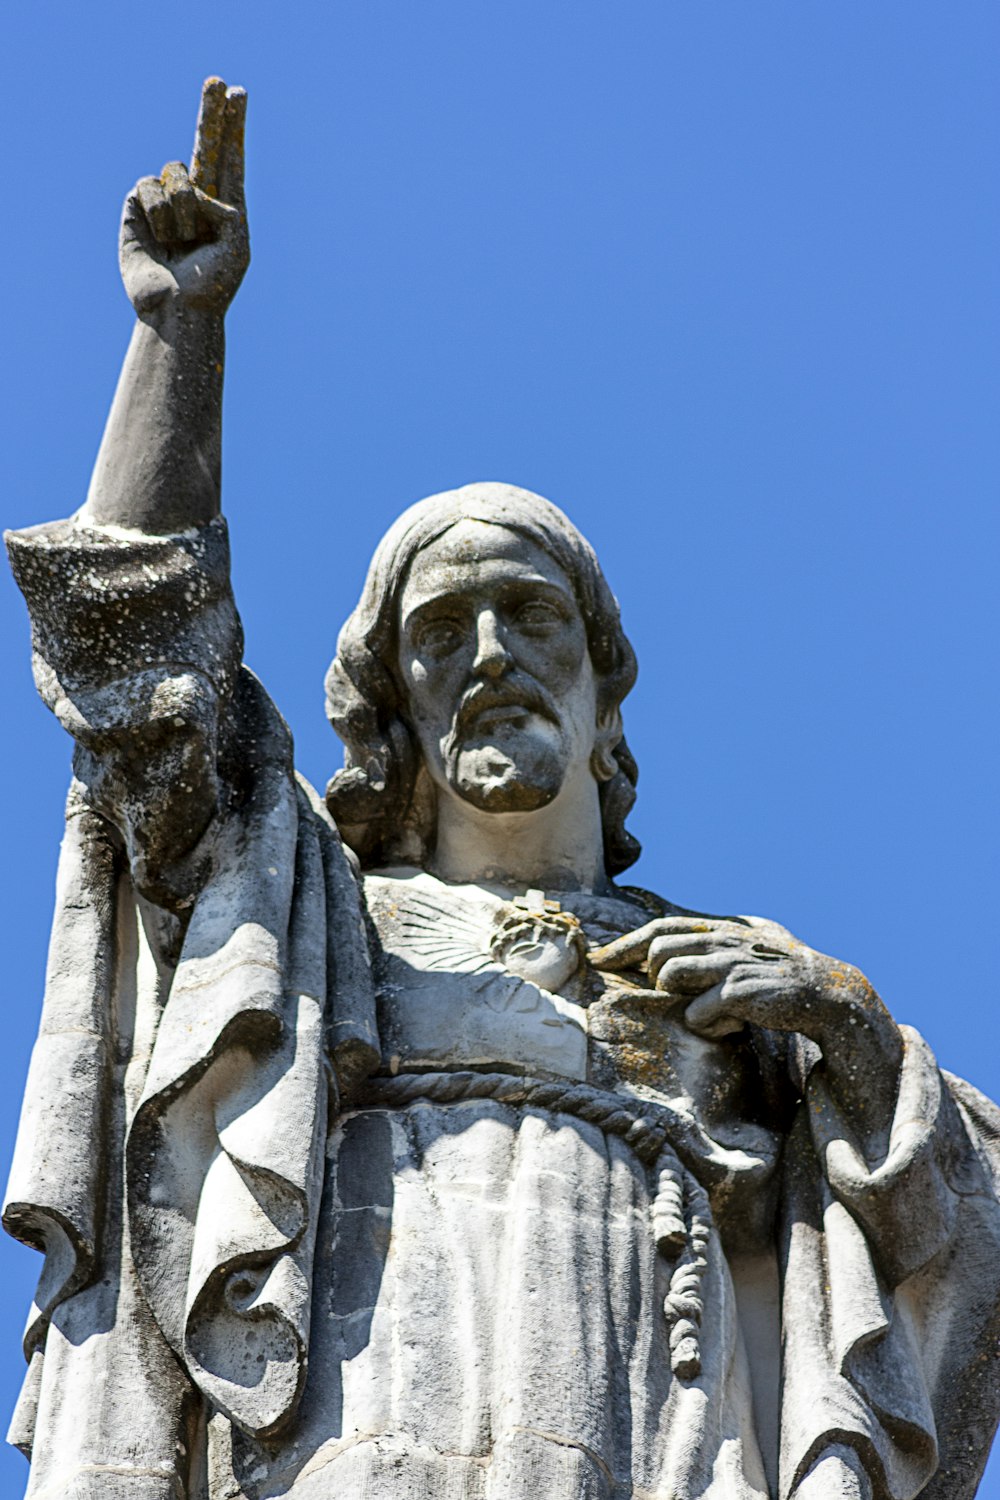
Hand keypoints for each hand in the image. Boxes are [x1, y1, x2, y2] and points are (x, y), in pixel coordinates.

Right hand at [120, 77, 249, 315]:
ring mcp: (167, 202)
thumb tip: (193, 187)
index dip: (233, 125)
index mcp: (225, 206)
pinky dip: (160, 214)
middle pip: (204, 143)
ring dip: (183, 210)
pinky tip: (162, 240)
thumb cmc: (212, 285)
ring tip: (183, 244)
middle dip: (211, 111)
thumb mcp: (237, 244)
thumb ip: (226, 205)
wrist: (177, 310)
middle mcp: (197, 199)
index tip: (238, 94)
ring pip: (177, 173)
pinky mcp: (138, 207)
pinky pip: (150, 186)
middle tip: (217, 80)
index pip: (230, 156)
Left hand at [591, 913, 889, 1048]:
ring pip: (671, 974)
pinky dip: (707, 1024)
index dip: (627, 944)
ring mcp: (732, 963)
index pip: (661, 928)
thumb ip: (711, 943)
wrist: (828, 996)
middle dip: (656, 976)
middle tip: (678, 995)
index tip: (599, 961)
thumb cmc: (779, 977)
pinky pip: (697, 1012)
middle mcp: (724, 938)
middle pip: (659, 950)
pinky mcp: (742, 991)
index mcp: (722, 928)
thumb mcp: (746, 950)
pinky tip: (732, 1027)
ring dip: (681, 999)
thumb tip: (664, 947)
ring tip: (709, 1011)